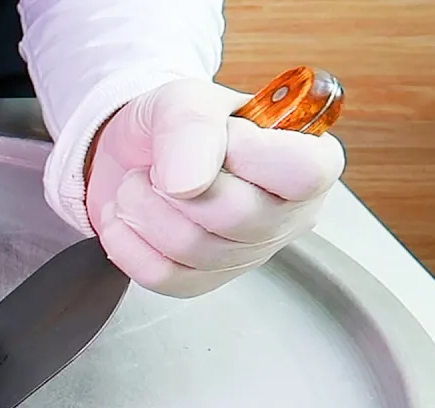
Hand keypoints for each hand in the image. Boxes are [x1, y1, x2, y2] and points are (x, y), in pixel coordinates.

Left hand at [86, 78, 345, 296]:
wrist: (131, 156)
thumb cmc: (177, 128)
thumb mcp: (186, 98)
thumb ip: (193, 125)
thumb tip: (188, 183)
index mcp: (308, 161)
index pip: (304, 173)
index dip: (248, 153)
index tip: (219, 136)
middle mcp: (285, 216)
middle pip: (237, 215)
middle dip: (176, 182)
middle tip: (161, 162)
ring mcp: (244, 255)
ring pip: (191, 247)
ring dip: (142, 206)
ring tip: (140, 183)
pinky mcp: (200, 282)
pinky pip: (160, 275)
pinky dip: (126, 240)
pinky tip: (127, 215)